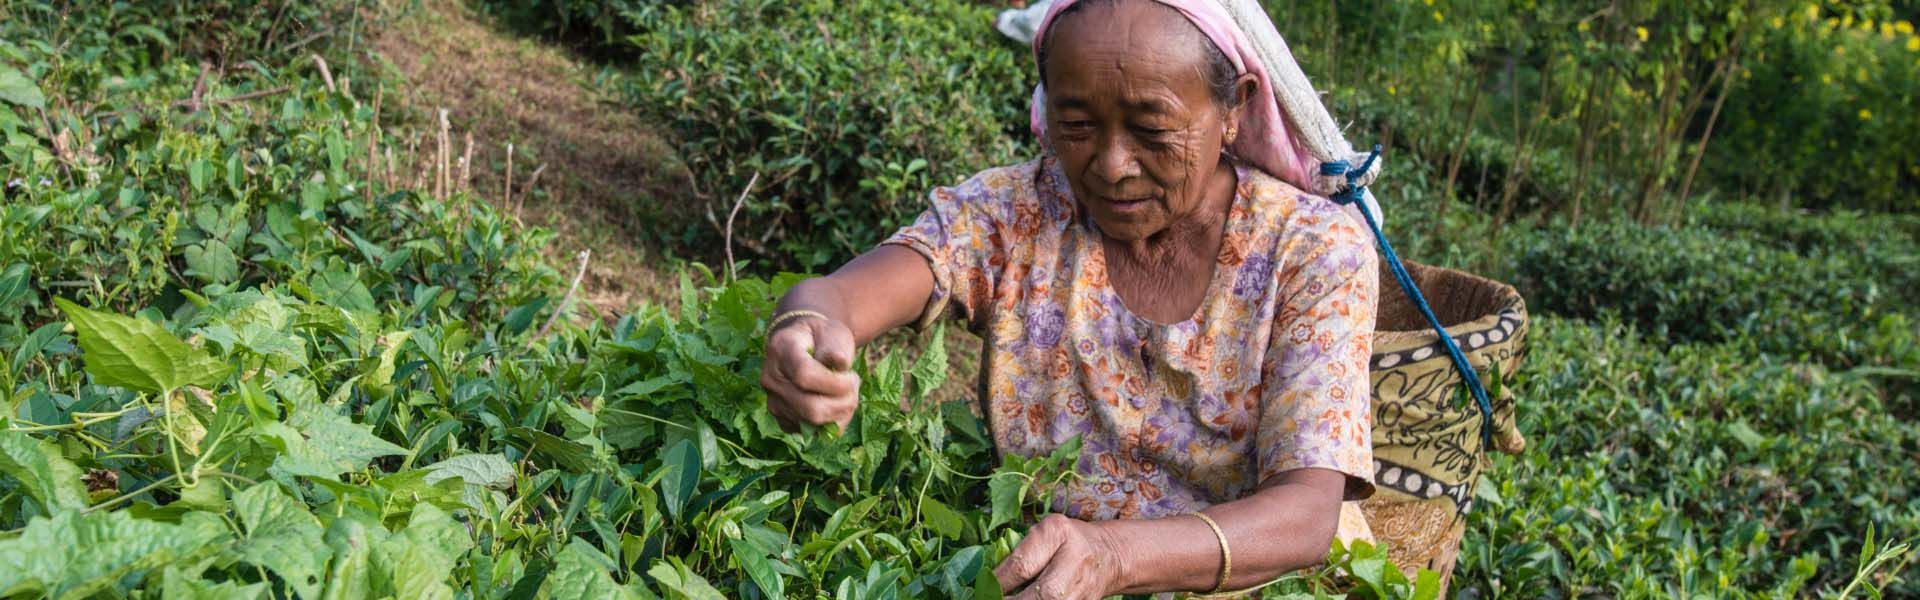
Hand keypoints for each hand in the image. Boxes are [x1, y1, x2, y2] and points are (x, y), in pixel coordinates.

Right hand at [759, 313, 860, 431]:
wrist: (805, 346)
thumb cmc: (821, 337)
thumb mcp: (832, 333)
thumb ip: (836, 347)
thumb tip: (839, 364)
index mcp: (781, 349)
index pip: (804, 375)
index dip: (835, 383)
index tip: (851, 375)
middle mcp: (770, 378)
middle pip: (810, 407)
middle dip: (843, 402)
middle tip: (854, 386)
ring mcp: (773, 401)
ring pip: (813, 422)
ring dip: (841, 412)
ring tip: (847, 393)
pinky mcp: (781, 418)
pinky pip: (811, 432)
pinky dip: (831, 422)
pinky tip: (835, 403)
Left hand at [995, 514, 1127, 599]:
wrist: (1109, 555)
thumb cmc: (1068, 540)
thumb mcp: (1044, 533)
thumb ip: (1020, 553)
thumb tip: (987, 580)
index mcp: (1057, 533)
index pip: (1021, 566)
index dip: (997, 584)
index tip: (981, 589)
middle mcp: (1074, 561)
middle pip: (1041, 595)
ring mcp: (1084, 588)